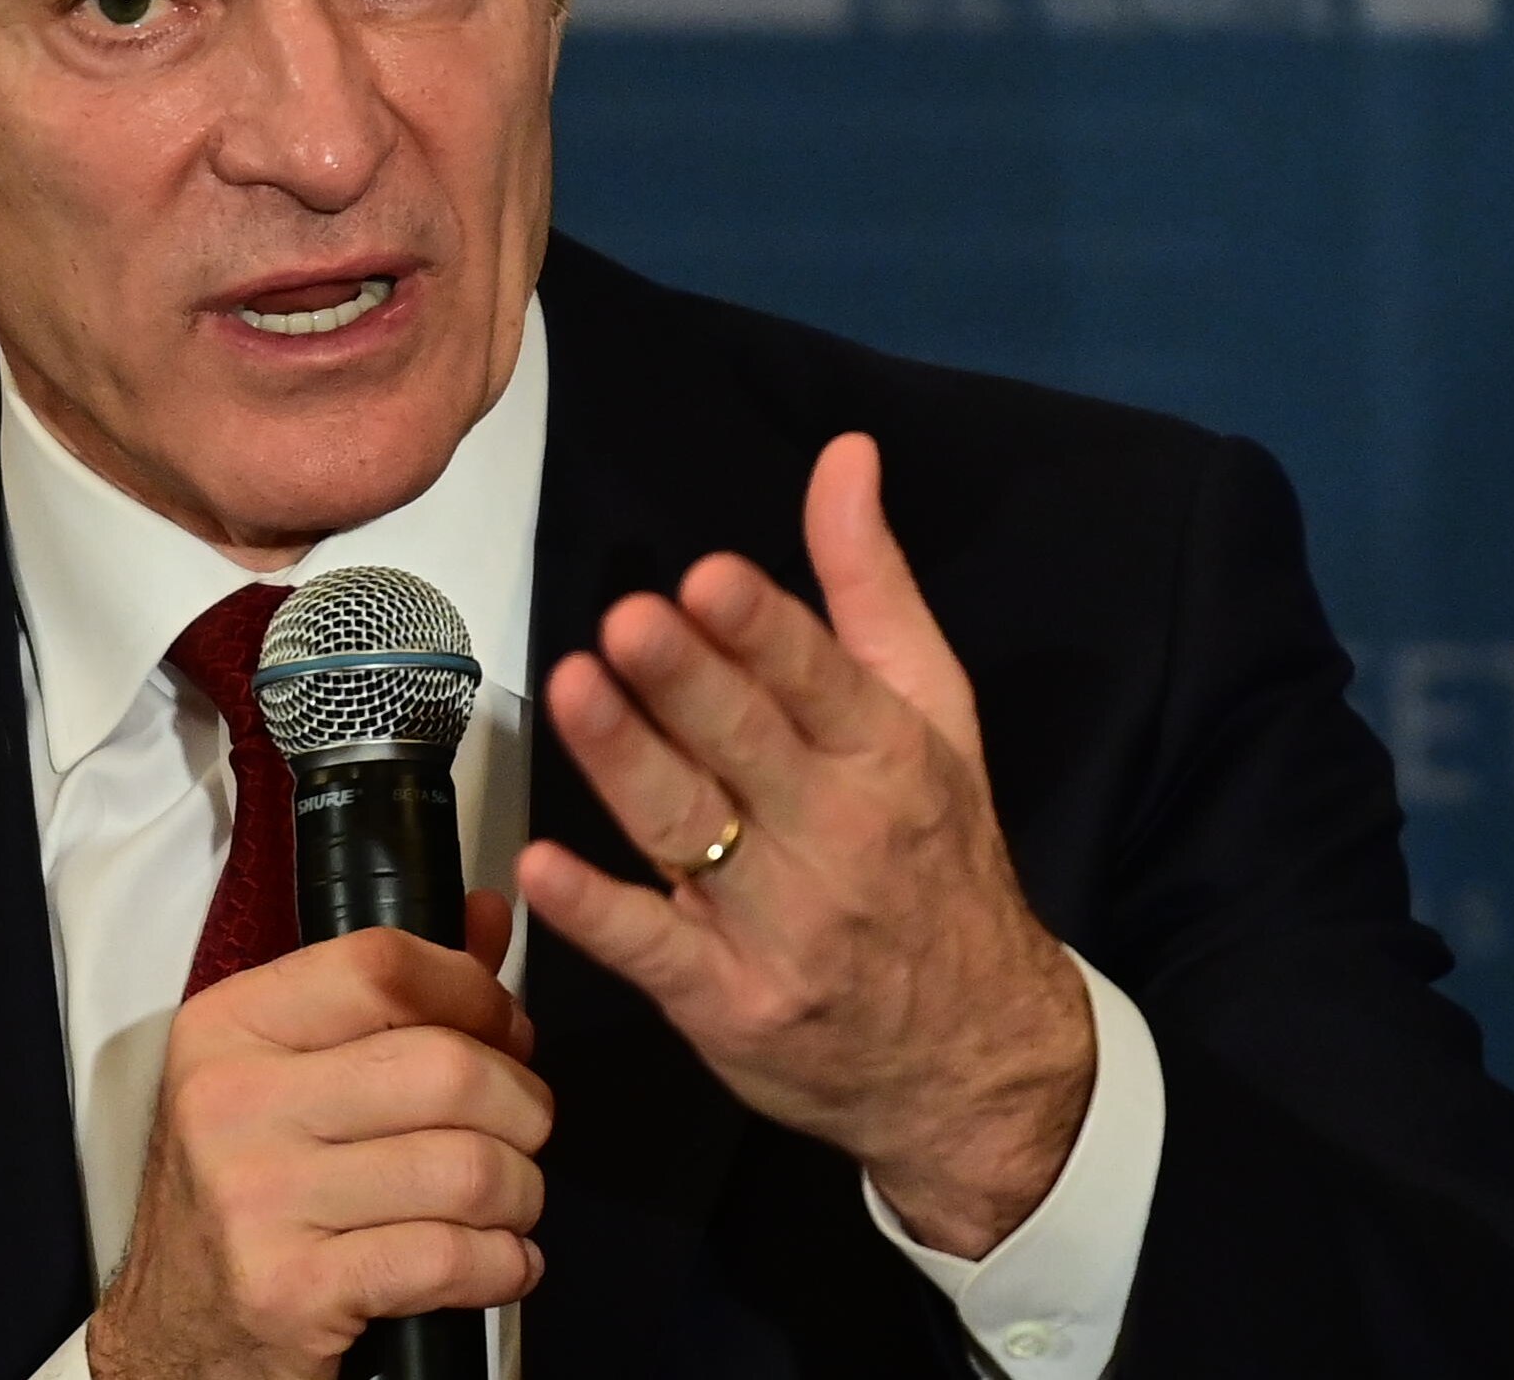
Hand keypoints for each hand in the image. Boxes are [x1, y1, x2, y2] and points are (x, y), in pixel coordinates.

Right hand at [87, 903, 550, 1379]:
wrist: (174, 1331)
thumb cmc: (249, 1191)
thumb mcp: (289, 1075)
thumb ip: (392, 993)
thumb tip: (488, 915)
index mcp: (230, 1026)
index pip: (383, 965)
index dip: (475, 993)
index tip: (505, 1030)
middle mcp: (232, 1102)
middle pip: (445, 1069)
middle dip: (523, 1104)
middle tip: (524, 1128)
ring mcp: (257, 1200)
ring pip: (466, 1169)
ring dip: (521, 1192)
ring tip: (510, 1201)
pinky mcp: (291, 1290)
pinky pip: (450, 1259)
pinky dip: (505, 1263)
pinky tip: (500, 1261)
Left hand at [515, 433, 1094, 1258]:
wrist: (974, 1056)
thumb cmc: (937, 859)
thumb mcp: (934, 717)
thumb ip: (871, 586)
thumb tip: (845, 457)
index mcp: (890, 760)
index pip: (823, 684)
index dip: (766, 634)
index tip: (710, 580)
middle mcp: (839, 840)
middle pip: (749, 750)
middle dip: (688, 685)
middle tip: (628, 621)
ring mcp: (780, 929)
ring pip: (690, 833)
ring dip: (627, 764)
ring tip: (572, 690)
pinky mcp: (727, 1003)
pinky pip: (651, 951)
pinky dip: (596, 912)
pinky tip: (539, 866)